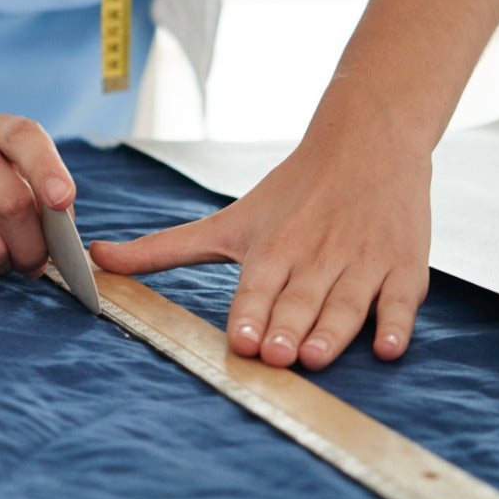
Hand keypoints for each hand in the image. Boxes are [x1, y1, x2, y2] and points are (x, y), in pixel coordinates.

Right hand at [0, 115, 75, 285]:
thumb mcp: (17, 173)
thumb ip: (46, 198)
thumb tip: (57, 240)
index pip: (24, 139)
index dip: (47, 171)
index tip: (61, 201)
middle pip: (11, 206)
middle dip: (34, 248)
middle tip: (34, 260)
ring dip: (5, 266)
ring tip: (0, 257)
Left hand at [89, 135, 432, 369]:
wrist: (367, 140)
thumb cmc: (290, 193)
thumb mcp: (225, 222)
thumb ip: (162, 250)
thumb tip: (95, 259)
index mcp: (271, 248)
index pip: (258, 287)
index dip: (250, 314)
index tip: (242, 340)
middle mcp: (315, 256)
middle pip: (300, 300)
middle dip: (288, 328)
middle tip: (278, 356)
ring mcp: (362, 262)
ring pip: (347, 303)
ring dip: (334, 331)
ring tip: (317, 357)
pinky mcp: (403, 266)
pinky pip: (403, 299)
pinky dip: (398, 324)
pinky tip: (390, 347)